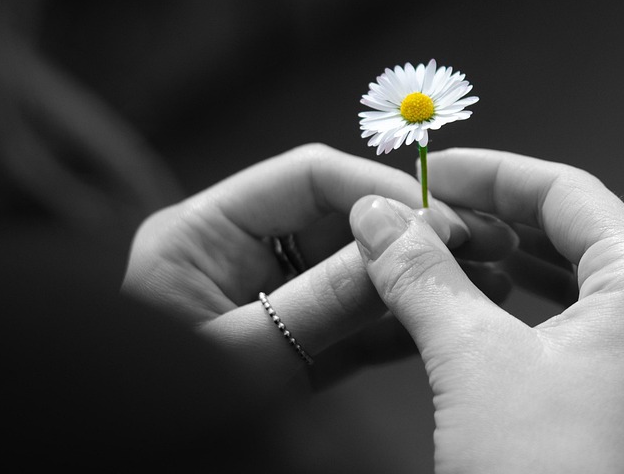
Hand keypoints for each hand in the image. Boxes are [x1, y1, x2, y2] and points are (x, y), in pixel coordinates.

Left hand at [122, 143, 517, 388]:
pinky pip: (354, 323)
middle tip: (485, 238)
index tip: (441, 220)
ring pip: (358, 271)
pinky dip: (402, 322)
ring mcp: (270, 302)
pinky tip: (449, 321)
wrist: (133, 467)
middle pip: (342, 220)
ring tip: (490, 278)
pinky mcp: (293, 350)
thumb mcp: (240, 356)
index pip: (308, 178)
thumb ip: (320, 301)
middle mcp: (238, 256)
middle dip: (415, 231)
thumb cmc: (153, 414)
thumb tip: (399, 248)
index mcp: (203, 233)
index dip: (380, 192)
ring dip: (420, 275)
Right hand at [349, 148, 623, 473]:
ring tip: (449, 253)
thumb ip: (424, 273)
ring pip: (581, 284)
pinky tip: (483, 314)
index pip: (569, 193)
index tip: (431, 171)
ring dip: (513, 262)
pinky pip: (584, 332)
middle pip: (579, 233)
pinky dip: (530, 309)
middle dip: (500, 215)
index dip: (492, 172)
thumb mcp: (469, 358)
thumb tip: (383, 215)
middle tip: (430, 210)